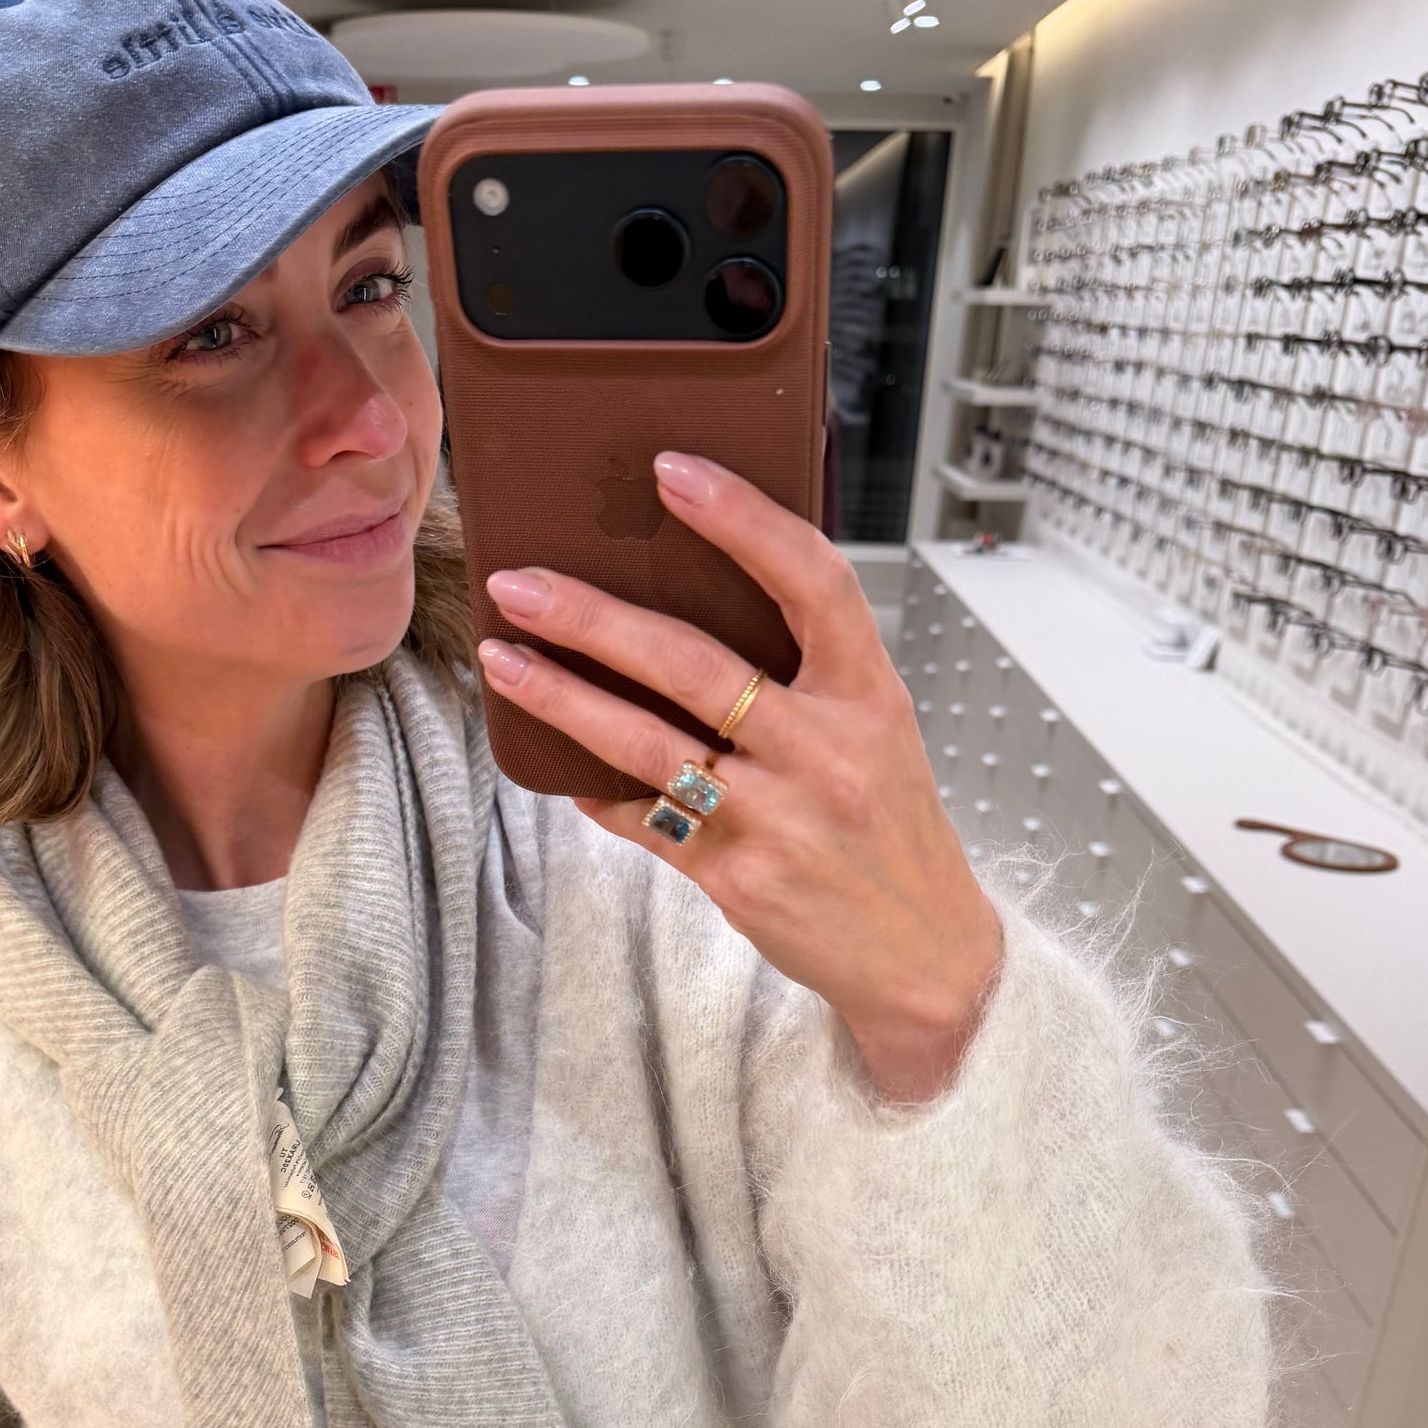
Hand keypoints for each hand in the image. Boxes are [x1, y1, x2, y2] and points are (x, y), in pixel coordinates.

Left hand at [475, 450, 1005, 1103]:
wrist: (926, 955)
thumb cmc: (889, 829)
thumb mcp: (876, 734)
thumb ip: (806, 676)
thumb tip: (692, 605)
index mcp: (868, 695)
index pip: (811, 581)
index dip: (742, 519)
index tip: (673, 472)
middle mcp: (825, 750)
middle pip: (692, 662)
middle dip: (593, 617)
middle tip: (521, 583)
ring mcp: (778, 817)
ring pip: (646, 742)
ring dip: (562, 696)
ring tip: (501, 658)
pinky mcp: (737, 878)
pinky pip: (642, 819)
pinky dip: (593, 788)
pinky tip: (552, 763)